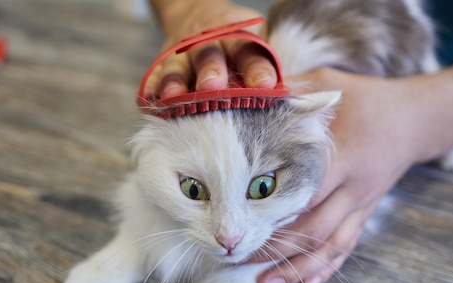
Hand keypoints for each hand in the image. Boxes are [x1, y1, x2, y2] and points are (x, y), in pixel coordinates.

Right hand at [145, 1, 277, 98]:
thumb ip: (267, 68)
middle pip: (209, 55)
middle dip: (211, 72)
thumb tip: (303, 98)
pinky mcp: (162, 62)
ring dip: (176, 81)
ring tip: (174, 96)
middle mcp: (208, 42)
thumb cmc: (235, 42)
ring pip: (178, 66)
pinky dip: (151, 86)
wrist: (196, 13)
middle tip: (213, 87)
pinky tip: (149, 99)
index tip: (267, 86)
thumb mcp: (255, 43)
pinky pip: (154, 74)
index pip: (249, 51)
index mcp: (237, 36)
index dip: (257, 69)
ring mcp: (182, 52)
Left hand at [255, 68, 427, 282]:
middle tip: (237, 258)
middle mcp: (352, 187)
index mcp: (342, 156)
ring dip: (297, 268)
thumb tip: (243, 92)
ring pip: (328, 245)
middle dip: (275, 248)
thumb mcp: (328, 84)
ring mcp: (360, 205)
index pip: (304, 191)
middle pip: (312, 227)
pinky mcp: (364, 214)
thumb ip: (291, 91)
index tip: (240, 224)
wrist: (414, 119)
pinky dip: (327, 269)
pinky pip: (346, 246)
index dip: (273, 211)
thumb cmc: (364, 98)